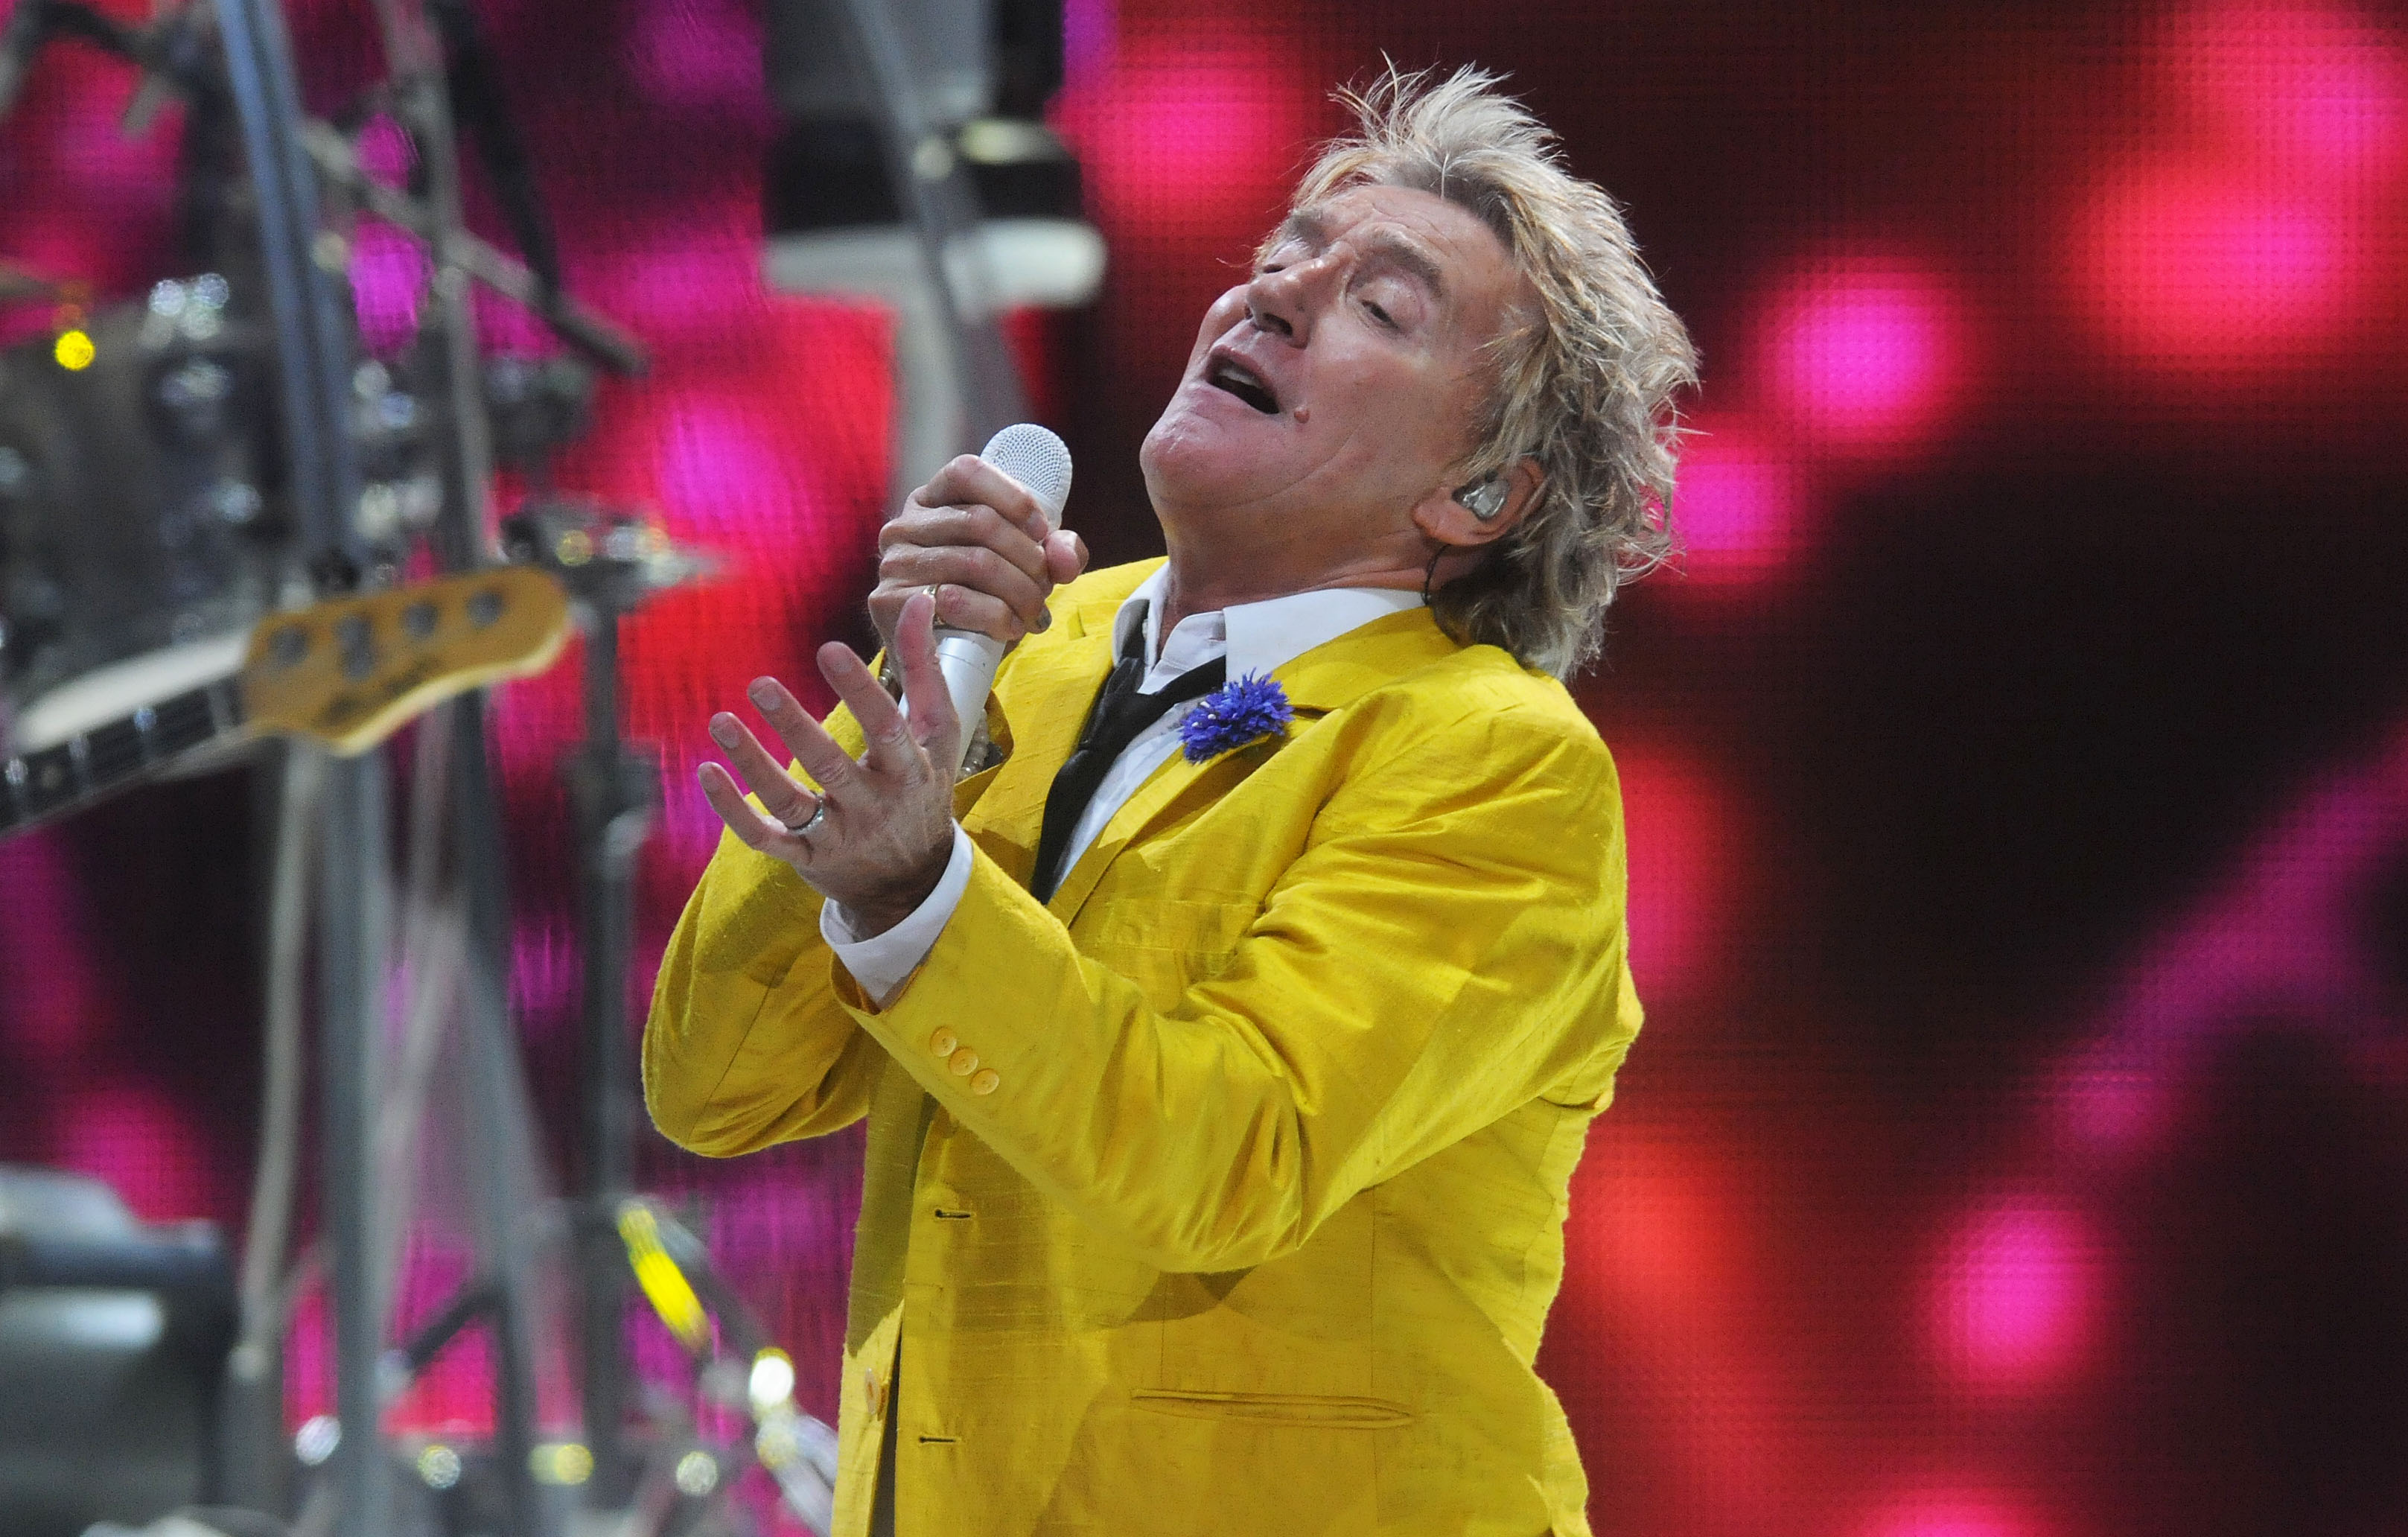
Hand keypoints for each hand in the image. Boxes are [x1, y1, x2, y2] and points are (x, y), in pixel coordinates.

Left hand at [699, 591, 958, 934]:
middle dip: (796, 727)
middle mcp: (875, 805)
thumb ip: (924, 666)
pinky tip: (708, 772)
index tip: (828, 649)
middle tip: (760, 684)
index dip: (859, 690)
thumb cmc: (922, 785)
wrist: (914, 878)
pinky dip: (734, 810)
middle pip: (832, 766)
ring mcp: (839, 835)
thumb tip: (917, 600)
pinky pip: (765, 836)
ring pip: (791, 802)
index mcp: (910, 769)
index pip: (887, 727)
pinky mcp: (807, 857)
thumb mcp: (938, 731)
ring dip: (754, 764)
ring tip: (722, 722)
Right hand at [871, 455, 1087, 651]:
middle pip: (981, 521)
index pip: (967, 472)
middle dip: (1028, 558)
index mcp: (932, 501)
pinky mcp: (888, 601)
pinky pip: (955, 600)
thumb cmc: (982, 597)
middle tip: (1046, 588)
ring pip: (975, 561)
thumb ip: (1054, 551)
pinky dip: (996, 616)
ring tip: (1034, 613)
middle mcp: (905, 525)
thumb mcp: (1022, 564)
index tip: (1041, 529)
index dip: (1012, 496)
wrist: (940, 655)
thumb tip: (1066, 558)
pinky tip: (1009, 627)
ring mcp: (894, 562)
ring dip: (1020, 592)